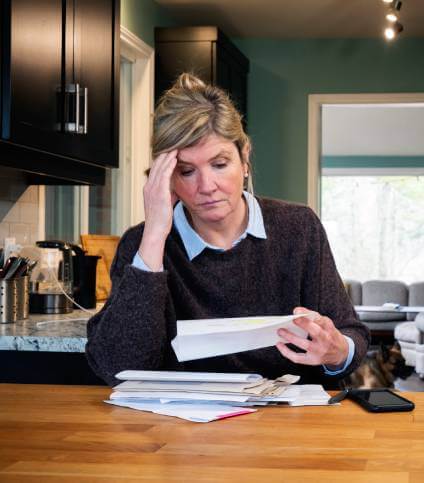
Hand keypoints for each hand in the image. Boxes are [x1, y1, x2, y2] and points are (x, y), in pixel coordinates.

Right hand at [139, 150, 178, 269]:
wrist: (155, 231)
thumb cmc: (160, 220)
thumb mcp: (164, 204)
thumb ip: (168, 195)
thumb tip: (175, 190)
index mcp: (149, 189)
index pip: (155, 169)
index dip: (163, 159)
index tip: (171, 151)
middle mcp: (149, 186)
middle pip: (156, 164)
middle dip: (165, 154)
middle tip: (175, 144)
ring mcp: (153, 189)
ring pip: (160, 167)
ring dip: (168, 156)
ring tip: (176, 146)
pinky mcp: (159, 192)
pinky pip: (164, 174)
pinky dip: (169, 164)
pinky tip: (175, 158)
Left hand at [276, 307, 348, 367]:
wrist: (340, 353)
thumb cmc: (330, 335)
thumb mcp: (326, 324)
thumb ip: (314, 317)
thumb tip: (297, 312)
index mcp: (329, 329)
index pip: (320, 320)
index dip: (308, 314)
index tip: (297, 311)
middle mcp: (325, 340)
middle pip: (315, 332)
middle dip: (303, 325)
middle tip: (291, 319)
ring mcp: (319, 352)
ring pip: (304, 345)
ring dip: (291, 337)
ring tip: (280, 331)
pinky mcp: (312, 360)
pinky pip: (298, 358)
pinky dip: (287, 352)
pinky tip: (280, 344)